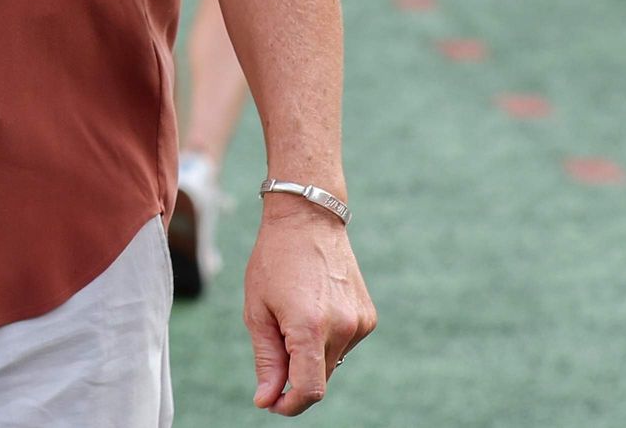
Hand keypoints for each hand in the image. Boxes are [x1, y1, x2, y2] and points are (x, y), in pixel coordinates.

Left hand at [244, 205, 375, 415]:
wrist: (308, 220)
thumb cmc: (273, 261)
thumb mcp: (257, 309)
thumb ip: (266, 359)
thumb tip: (267, 401)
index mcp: (310, 327)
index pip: (309, 391)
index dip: (289, 404)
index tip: (271, 403)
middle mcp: (342, 328)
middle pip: (318, 378)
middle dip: (294, 377)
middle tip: (273, 347)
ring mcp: (359, 323)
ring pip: (330, 362)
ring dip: (310, 355)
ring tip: (293, 315)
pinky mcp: (368, 317)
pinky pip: (343, 344)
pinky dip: (325, 339)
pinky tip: (313, 309)